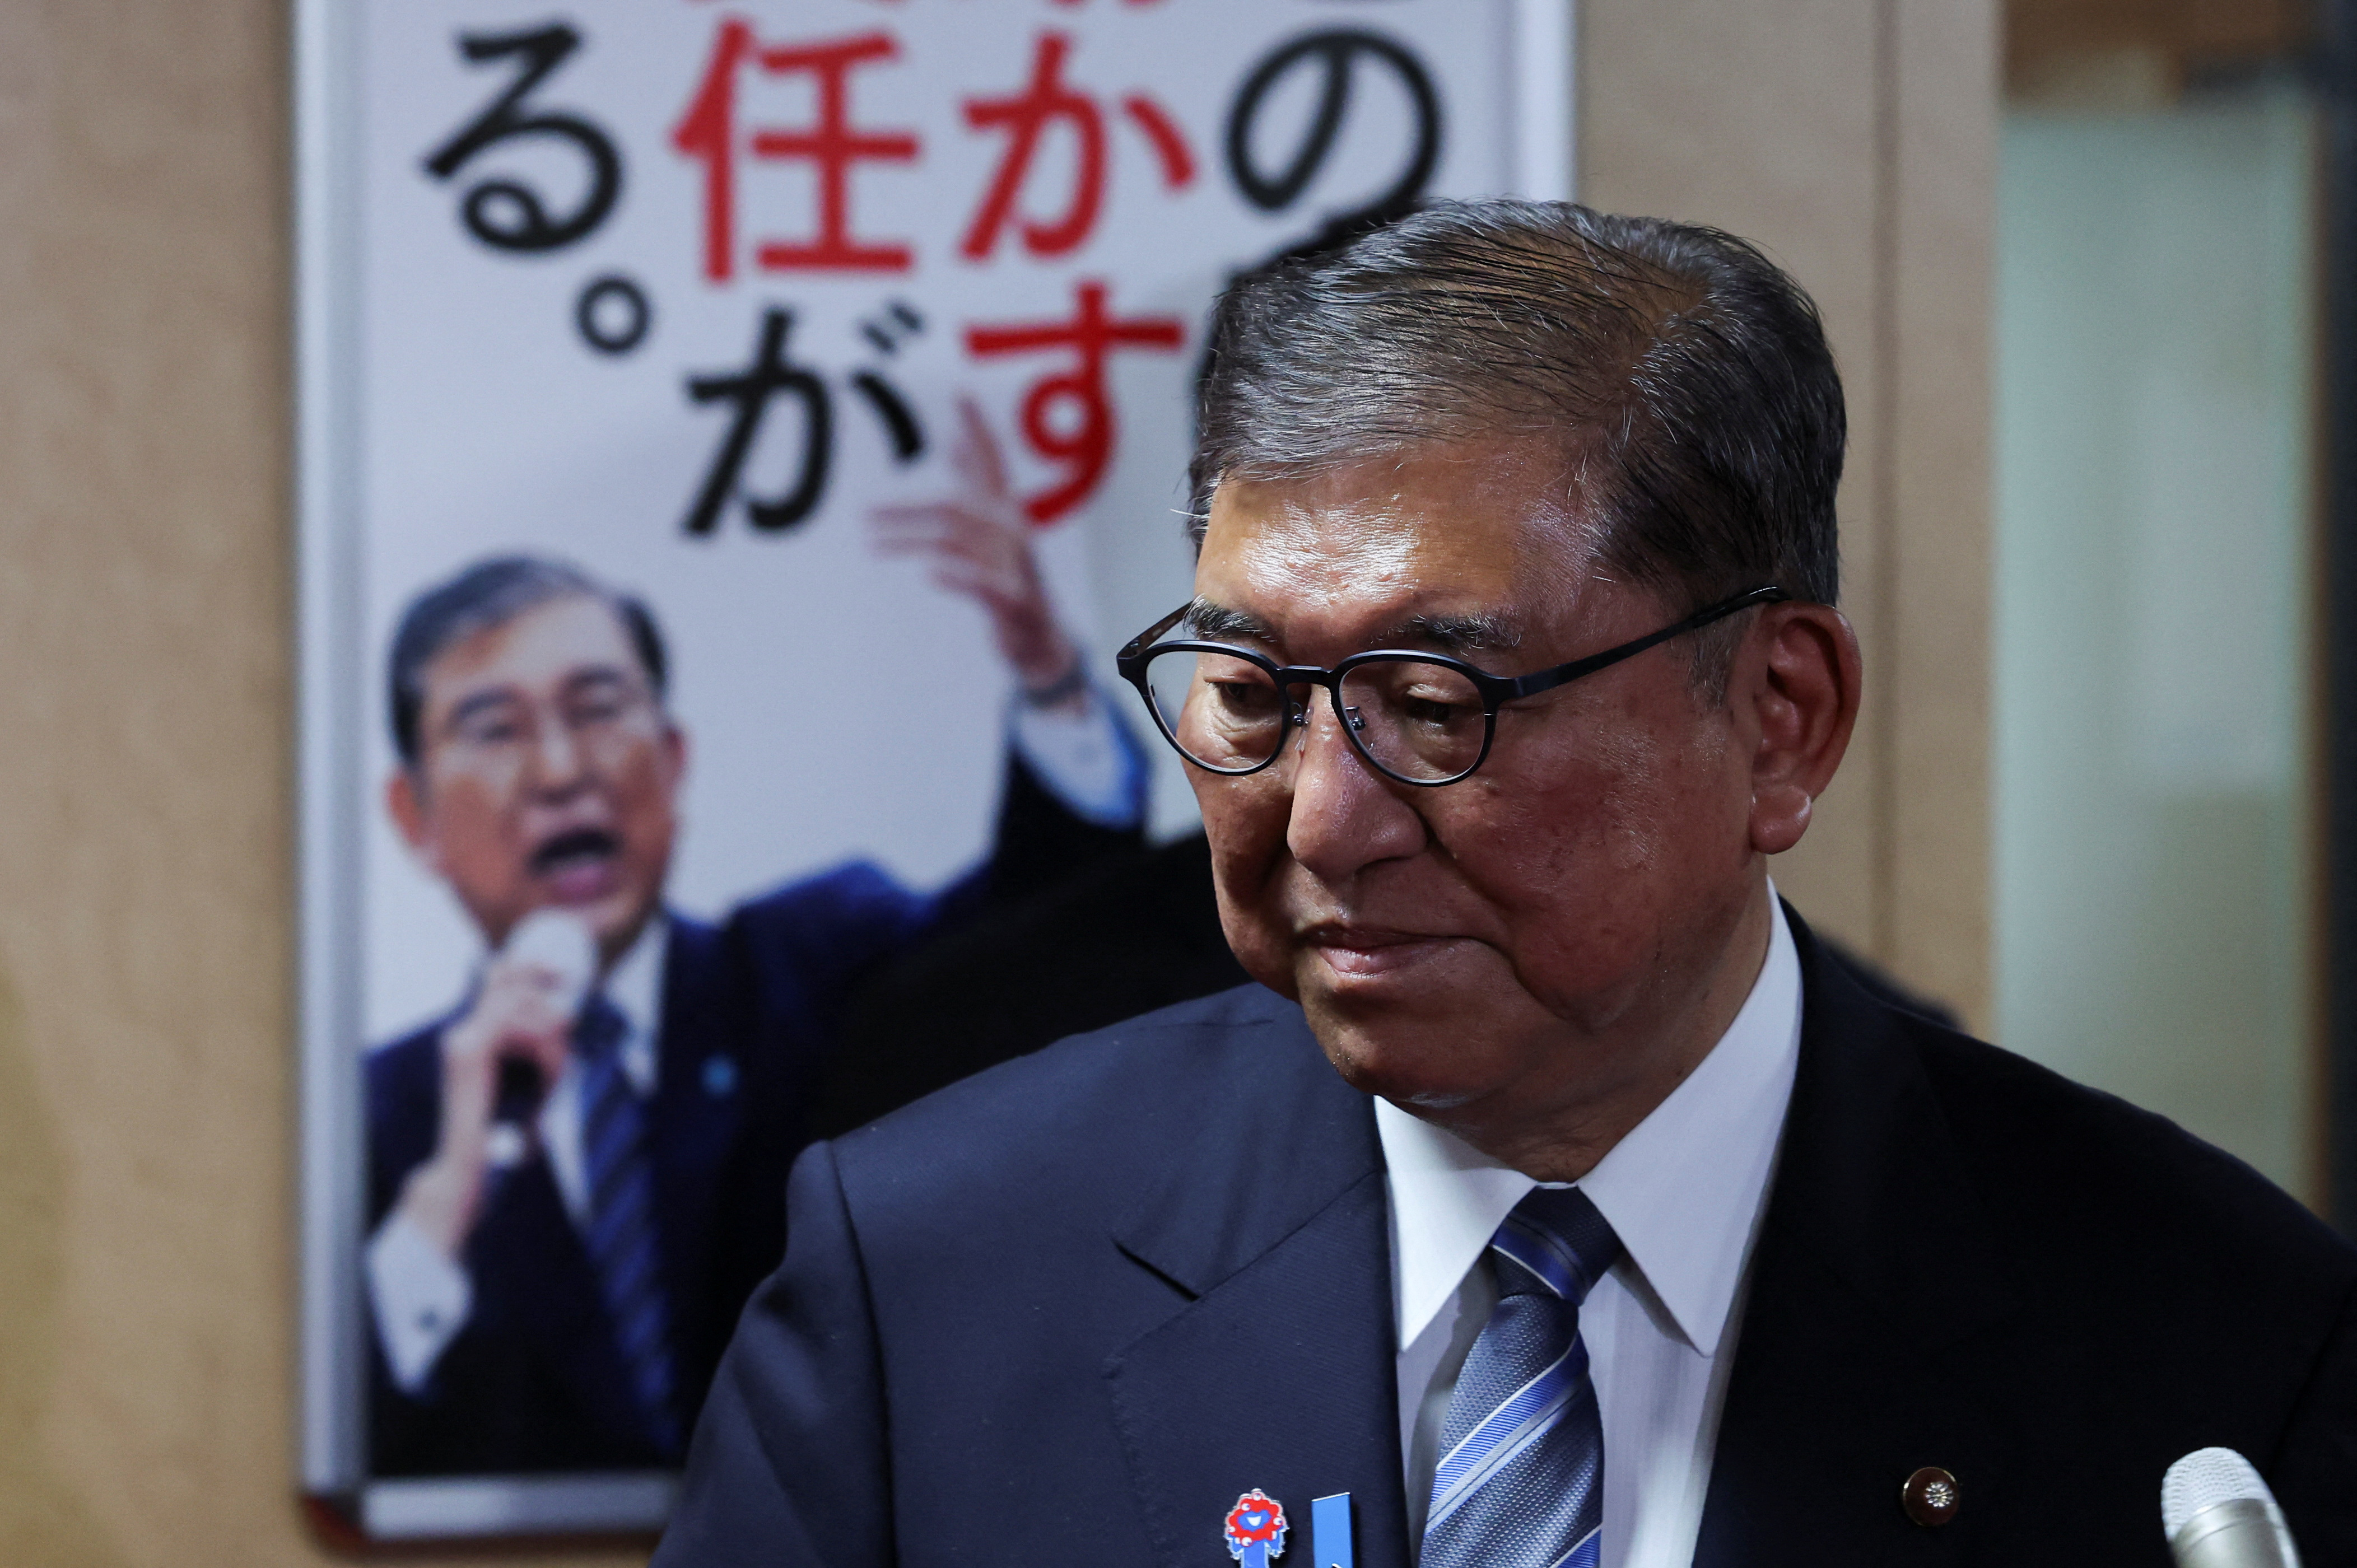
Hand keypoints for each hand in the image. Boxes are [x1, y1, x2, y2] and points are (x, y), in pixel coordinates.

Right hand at [394, 952, 575, 1258]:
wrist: (471, 1166)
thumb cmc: (503, 1131)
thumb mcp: (534, 1081)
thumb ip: (546, 1048)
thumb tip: (567, 1020)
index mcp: (472, 1037)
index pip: (498, 981)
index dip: (531, 970)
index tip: (565, 978)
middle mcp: (462, 1033)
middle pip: (506, 981)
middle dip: (543, 989)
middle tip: (570, 1016)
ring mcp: (462, 1041)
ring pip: (514, 1002)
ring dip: (546, 1026)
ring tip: (557, 1061)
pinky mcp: (468, 1054)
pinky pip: (512, 1026)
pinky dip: (540, 1042)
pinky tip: (551, 1064)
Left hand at [871, 397, 1084, 707]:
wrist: (1037, 638)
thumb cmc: (1009, 580)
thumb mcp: (991, 530)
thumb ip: (975, 486)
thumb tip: (954, 442)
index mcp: (1007, 513)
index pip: (993, 463)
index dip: (979, 430)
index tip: (961, 396)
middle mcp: (1012, 533)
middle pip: (954, 508)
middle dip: (905, 511)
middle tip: (864, 516)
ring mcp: (1013, 566)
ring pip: (955, 543)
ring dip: (910, 541)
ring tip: (873, 545)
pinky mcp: (1011, 601)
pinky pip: (981, 584)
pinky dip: (956, 578)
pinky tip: (930, 575)